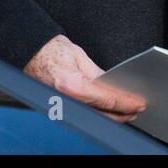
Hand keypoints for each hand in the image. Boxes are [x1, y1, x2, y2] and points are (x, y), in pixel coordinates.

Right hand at [23, 34, 146, 122]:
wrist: (27, 52)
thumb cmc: (49, 50)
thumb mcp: (79, 56)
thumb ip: (98, 74)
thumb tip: (114, 84)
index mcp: (71, 85)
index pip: (106, 98)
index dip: (125, 102)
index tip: (139, 103)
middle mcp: (65, 100)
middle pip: (101, 113)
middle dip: (122, 113)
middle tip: (138, 109)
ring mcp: (61, 106)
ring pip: (93, 116)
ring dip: (111, 115)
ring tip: (127, 111)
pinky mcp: (59, 106)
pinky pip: (83, 112)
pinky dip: (98, 112)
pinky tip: (108, 109)